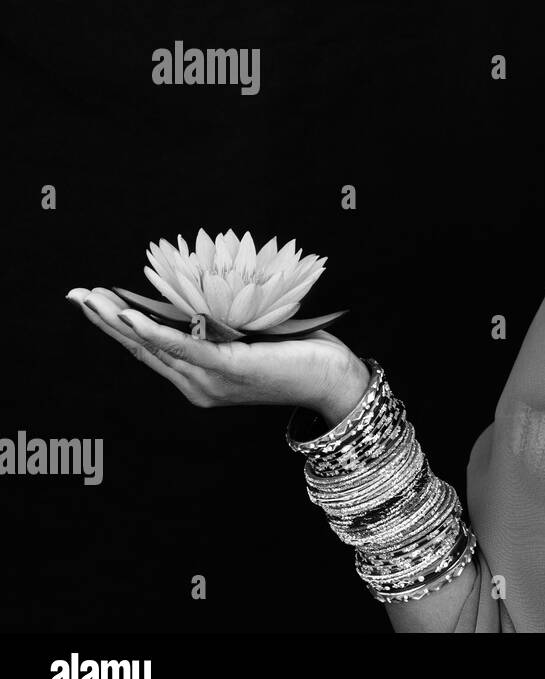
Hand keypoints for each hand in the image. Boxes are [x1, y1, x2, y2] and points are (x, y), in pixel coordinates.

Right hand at [67, 286, 371, 417]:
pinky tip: (130, 317)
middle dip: (106, 321)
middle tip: (76, 294)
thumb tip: (202, 298)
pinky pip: (183, 348)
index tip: (91, 301)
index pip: (148, 349)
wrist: (333, 378)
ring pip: (154, 347)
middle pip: (141, 349)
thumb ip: (222, 327)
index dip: (118, 326)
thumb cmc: (298, 354)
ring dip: (120, 321)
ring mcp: (211, 380)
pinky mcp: (229, 368)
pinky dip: (153, 332)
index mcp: (199, 378)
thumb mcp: (250, 338)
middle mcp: (197, 384)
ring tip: (93, 299)